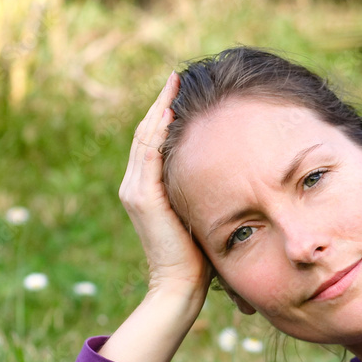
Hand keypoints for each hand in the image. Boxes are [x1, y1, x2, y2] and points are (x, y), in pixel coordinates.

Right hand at [119, 72, 211, 297]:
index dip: (165, 115)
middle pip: (145, 132)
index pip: (153, 142)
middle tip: (178, 76)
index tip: (183, 91)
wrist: (180, 285)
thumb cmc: (199, 257)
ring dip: (160, 107)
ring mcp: (135, 190)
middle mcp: (134, 186)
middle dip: (162, 103)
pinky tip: (172, 108)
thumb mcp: (200, 212)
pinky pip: (149, 152)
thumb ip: (201, 190)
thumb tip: (226, 170)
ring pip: (145, 137)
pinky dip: (159, 128)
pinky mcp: (142, 196)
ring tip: (175, 82)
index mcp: (147, 190)